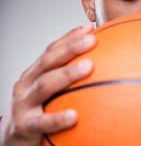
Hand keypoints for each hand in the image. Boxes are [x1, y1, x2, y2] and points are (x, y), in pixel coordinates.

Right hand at [0, 24, 95, 145]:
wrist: (14, 138)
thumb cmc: (39, 109)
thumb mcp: (51, 91)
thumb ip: (68, 79)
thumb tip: (102, 66)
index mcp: (35, 73)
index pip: (52, 50)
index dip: (69, 37)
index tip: (89, 28)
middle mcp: (27, 84)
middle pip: (48, 61)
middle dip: (70, 48)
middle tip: (91, 40)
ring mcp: (23, 104)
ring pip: (45, 85)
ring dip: (67, 74)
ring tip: (88, 66)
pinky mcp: (24, 126)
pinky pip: (42, 122)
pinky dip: (57, 118)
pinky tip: (74, 116)